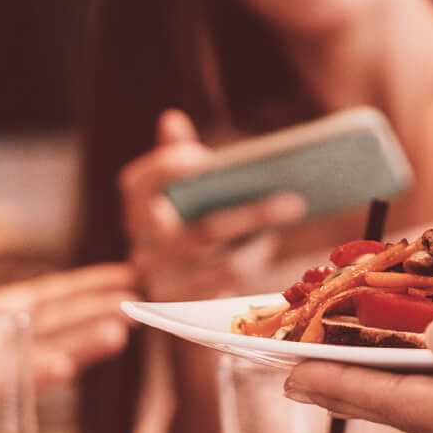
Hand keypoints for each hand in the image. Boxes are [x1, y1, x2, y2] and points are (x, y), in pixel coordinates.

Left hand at [0, 261, 140, 386]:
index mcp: (3, 311)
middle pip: (65, 325)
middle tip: (141, 306)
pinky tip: (62, 366)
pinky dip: (38, 375)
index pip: (59, 297)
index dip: (93, 285)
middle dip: (101, 315)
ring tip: (117, 336)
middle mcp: (9, 341)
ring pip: (50, 355)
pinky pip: (11, 383)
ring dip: (82, 347)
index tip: (130, 275)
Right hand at [119, 110, 304, 304]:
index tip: (204, 157)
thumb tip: (171, 119)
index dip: (166, 169)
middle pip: (200, 232)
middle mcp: (143, 251)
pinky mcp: (188, 312)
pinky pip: (231, 289)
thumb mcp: (184, 193)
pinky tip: (268, 247)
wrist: (182, 288)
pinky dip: (254, 265)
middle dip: (252, 215)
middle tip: (295, 199)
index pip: (138, 185)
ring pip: (224, 264)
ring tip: (288, 220)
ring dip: (261, 243)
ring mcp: (165, 286)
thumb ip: (176, 156)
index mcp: (138, 212)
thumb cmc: (189, 225)